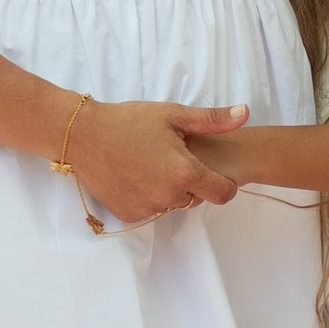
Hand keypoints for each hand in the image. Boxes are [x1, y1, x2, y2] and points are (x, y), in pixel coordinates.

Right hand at [66, 99, 247, 222]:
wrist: (83, 135)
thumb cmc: (129, 120)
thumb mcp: (173, 115)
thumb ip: (212, 119)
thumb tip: (245, 113)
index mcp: (185, 172)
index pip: (223, 193)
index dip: (222, 183)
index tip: (211, 171)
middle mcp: (168, 196)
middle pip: (196, 198)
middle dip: (191, 183)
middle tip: (171, 158)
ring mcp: (147, 208)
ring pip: (172, 204)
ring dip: (168, 190)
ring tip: (151, 164)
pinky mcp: (128, 214)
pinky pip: (149, 210)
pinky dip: (146, 197)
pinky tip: (135, 175)